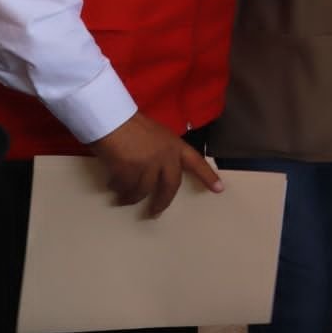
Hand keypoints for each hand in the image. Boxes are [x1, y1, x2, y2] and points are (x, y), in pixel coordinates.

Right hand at [87, 112, 221, 215]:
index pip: (196, 162)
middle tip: (154, 213)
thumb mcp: (157, 135)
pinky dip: (119, 190)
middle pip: (170, 186)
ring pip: (143, 191)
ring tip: (123, 199)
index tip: (219, 189)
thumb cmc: (132, 125)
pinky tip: (113, 185)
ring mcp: (148, 165)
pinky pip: (125, 188)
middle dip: (162, 202)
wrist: (112, 119)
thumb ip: (162, 152)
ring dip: (132, 197)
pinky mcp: (130, 172)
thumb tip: (157, 171)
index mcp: (175, 145)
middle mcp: (166, 157)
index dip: (208, 176)